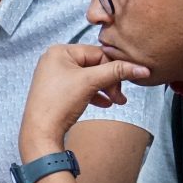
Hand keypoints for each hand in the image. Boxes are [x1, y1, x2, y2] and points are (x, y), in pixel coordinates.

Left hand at [18, 42, 152, 161]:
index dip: (113, 67)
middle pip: (94, 65)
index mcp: (59, 51)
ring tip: (117, 101)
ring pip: (89, 78)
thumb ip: (117, 72)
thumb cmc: (59, 103)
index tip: (126, 82)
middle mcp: (55, 60)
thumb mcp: (91, 82)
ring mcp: (54, 76)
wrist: (41, 132)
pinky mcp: (56, 91)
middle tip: (120, 96)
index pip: (97, 53)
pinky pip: (80, 88)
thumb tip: (141, 68)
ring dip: (105, 89)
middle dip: (109, 81)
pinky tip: (105, 103)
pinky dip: (94, 94)